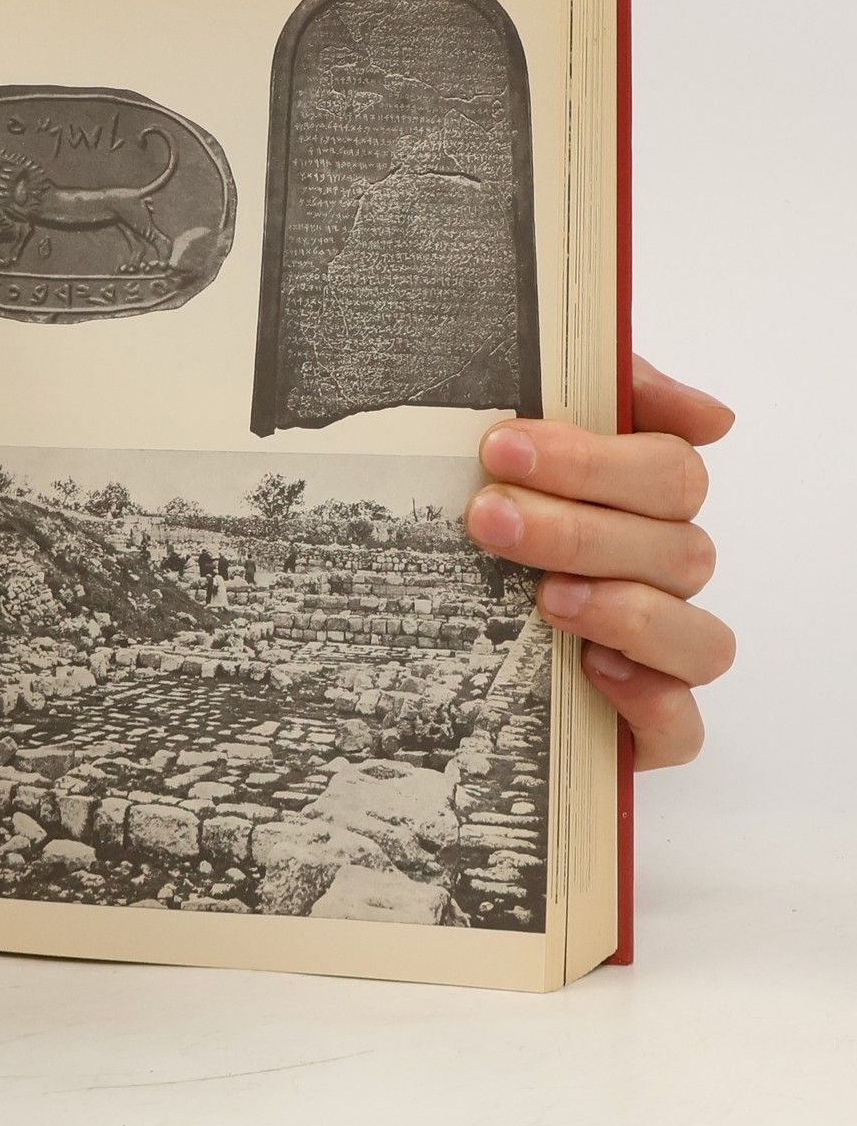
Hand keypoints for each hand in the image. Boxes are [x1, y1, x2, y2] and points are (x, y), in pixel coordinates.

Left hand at [466, 356, 733, 769]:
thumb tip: (713, 417)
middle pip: (676, 545)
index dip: (593, 459)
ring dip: (624, 610)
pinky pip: (681, 727)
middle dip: (578, 528)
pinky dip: (650, 700)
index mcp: (640, 508)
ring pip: (698, 635)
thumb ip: (600, 396)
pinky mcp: (642, 729)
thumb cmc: (481, 524)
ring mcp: (658, 657)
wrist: (413, 644)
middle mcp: (659, 579)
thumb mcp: (514, 453)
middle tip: (487, 517)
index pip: (667, 470)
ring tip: (543, 597)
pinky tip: (592, 670)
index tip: (502, 446)